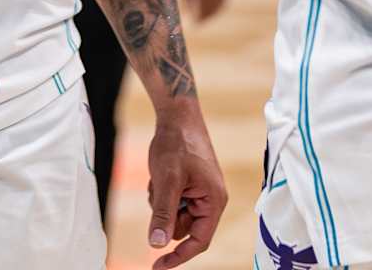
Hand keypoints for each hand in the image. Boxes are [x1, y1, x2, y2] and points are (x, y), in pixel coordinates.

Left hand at [145, 112, 227, 268]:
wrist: (177, 116)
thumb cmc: (177, 144)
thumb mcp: (167, 180)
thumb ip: (164, 213)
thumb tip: (157, 245)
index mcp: (214, 201)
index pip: (199, 240)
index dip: (179, 257)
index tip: (157, 266)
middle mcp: (210, 200)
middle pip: (184, 229)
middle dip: (166, 217)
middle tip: (158, 192)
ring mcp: (200, 193)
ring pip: (174, 216)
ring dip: (162, 205)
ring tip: (159, 179)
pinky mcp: (190, 186)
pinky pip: (172, 203)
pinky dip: (162, 194)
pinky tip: (160, 175)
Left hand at [181, 0, 226, 21]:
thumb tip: (187, 12)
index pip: (202, 9)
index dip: (199, 18)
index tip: (195, 23)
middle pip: (211, 8)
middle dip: (206, 17)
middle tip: (200, 22)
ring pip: (219, 5)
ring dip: (213, 13)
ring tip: (207, 18)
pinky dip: (219, 6)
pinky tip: (215, 9)